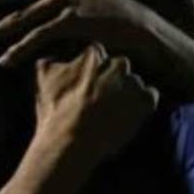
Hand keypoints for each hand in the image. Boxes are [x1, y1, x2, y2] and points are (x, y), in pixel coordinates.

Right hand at [32, 44, 158, 157]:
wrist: (71, 140)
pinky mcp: (145, 102)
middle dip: (112, 78)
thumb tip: (50, 58)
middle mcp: (116, 65)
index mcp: (93, 56)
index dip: (92, 68)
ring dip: (127, 92)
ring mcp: (133, 83)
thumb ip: (49, 61)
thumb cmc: (55, 112)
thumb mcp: (42, 78)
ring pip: (135, 81)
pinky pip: (151, 95)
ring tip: (113, 111)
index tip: (87, 82)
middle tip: (101, 98)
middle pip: (119, 65)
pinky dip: (143, 103)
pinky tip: (128, 115)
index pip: (97, 53)